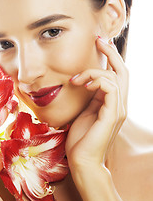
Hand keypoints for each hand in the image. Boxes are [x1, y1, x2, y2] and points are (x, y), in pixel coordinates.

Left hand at [65, 37, 127, 168]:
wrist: (81, 160)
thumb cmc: (80, 137)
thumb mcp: (85, 111)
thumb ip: (91, 97)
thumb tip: (87, 81)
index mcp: (111, 103)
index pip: (116, 75)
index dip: (110, 57)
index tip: (99, 43)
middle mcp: (119, 104)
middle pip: (122, 71)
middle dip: (111, 53)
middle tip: (98, 40)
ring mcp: (118, 110)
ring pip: (116, 77)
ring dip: (94, 71)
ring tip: (76, 78)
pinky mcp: (112, 115)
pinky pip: (112, 89)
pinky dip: (98, 81)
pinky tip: (83, 84)